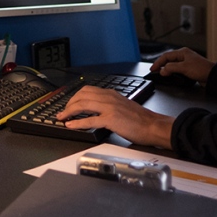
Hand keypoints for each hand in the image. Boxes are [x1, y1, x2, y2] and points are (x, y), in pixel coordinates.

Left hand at [55, 87, 173, 148]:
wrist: (153, 126)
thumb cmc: (141, 120)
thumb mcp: (123, 105)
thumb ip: (110, 104)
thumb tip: (98, 110)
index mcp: (111, 94)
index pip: (87, 90)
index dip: (75, 97)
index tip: (69, 104)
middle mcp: (109, 97)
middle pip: (82, 95)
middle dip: (69, 103)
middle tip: (63, 112)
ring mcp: (109, 107)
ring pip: (83, 104)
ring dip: (69, 111)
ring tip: (63, 117)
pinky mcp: (111, 119)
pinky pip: (90, 119)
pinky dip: (77, 122)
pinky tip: (71, 125)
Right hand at [149, 47, 213, 84]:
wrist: (213, 76)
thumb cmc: (201, 69)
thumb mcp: (184, 68)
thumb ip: (171, 68)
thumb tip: (162, 70)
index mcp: (182, 52)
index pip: (166, 56)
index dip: (158, 63)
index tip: (153, 69)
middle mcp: (184, 56)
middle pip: (169, 59)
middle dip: (161, 65)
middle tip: (155, 71)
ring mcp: (187, 62)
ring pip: (173, 64)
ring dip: (167, 69)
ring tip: (161, 74)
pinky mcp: (190, 69)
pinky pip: (178, 69)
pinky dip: (173, 72)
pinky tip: (171, 75)